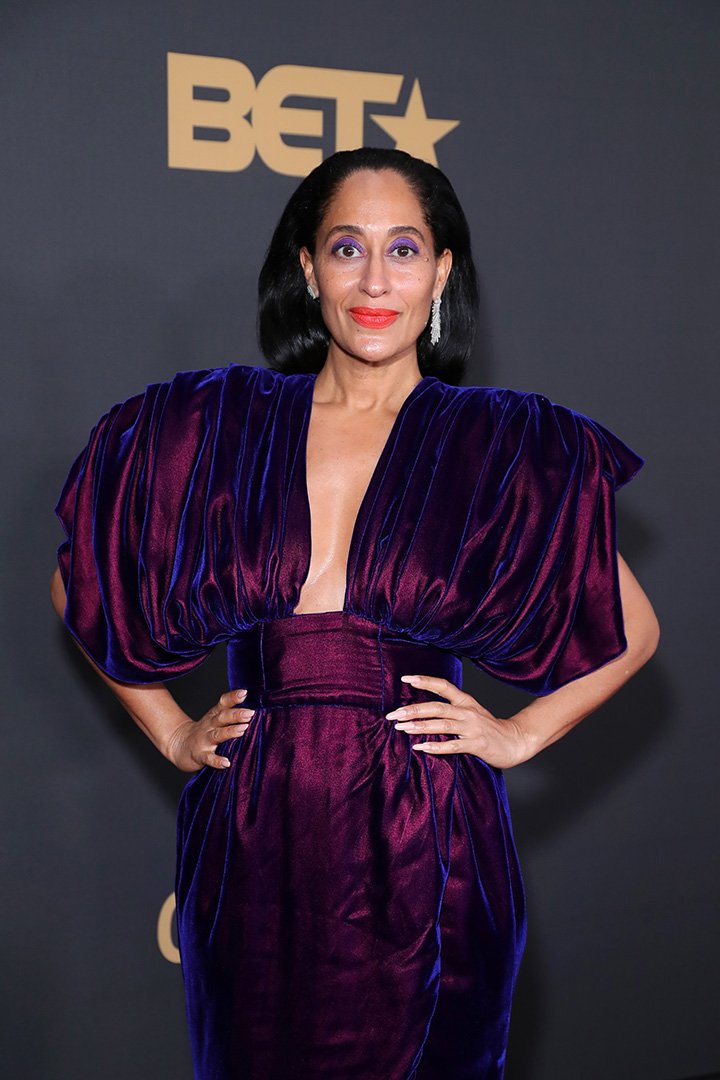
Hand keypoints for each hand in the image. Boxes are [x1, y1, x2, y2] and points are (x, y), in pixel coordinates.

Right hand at [165, 689, 254, 772]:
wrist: (178, 745)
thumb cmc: (203, 732)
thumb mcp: (214, 719)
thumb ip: (230, 714)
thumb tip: (253, 710)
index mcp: (214, 716)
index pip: (223, 703)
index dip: (233, 697)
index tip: (244, 693)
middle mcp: (209, 726)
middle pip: (222, 717)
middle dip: (236, 714)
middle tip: (250, 713)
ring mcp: (204, 740)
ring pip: (217, 735)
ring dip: (229, 732)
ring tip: (242, 730)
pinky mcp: (199, 755)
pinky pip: (208, 758)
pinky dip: (217, 761)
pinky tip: (226, 763)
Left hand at [386, 675, 529, 768]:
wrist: (516, 741)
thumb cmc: (489, 728)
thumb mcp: (471, 712)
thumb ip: (451, 710)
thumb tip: (422, 710)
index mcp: (466, 701)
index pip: (443, 686)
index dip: (425, 681)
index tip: (406, 678)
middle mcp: (468, 712)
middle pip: (437, 707)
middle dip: (413, 710)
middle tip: (394, 715)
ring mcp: (473, 728)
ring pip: (442, 725)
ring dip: (421, 726)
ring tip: (402, 729)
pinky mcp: (477, 745)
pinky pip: (453, 745)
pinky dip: (436, 746)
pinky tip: (421, 747)